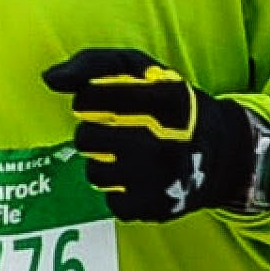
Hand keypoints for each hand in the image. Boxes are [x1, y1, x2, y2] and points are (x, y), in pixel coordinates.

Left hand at [43, 46, 258, 221]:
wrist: (220, 153)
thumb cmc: (166, 105)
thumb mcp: (141, 70)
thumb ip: (93, 64)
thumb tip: (49, 79)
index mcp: (166, 99)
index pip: (92, 97)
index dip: (87, 98)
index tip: (96, 100)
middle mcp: (169, 141)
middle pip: (87, 139)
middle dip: (90, 134)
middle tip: (104, 131)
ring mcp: (165, 178)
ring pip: (95, 173)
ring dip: (101, 163)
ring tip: (121, 154)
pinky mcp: (160, 206)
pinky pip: (112, 201)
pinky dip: (117, 190)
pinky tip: (134, 177)